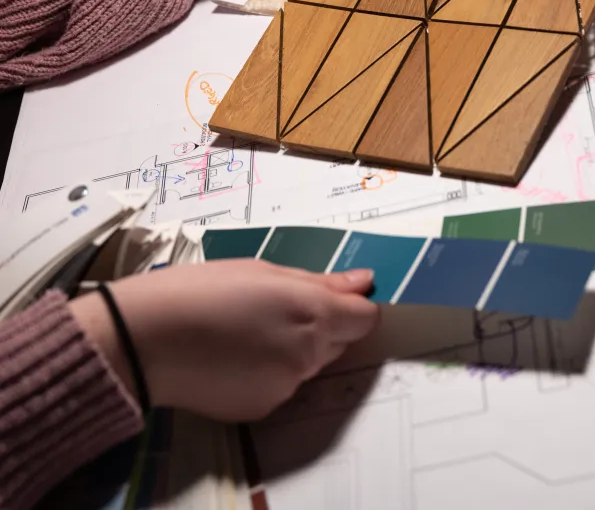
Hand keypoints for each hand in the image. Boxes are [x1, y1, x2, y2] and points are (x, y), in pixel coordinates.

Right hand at [70, 260, 379, 420]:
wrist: (144, 339)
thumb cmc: (201, 290)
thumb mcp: (264, 270)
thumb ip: (321, 281)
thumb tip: (364, 282)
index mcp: (314, 314)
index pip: (366, 318)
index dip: (353, 306)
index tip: (334, 297)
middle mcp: (308, 355)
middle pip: (340, 341)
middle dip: (322, 325)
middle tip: (278, 309)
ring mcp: (287, 386)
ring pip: (310, 364)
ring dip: (295, 349)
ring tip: (247, 331)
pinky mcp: (263, 407)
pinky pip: (283, 385)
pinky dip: (269, 372)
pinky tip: (234, 356)